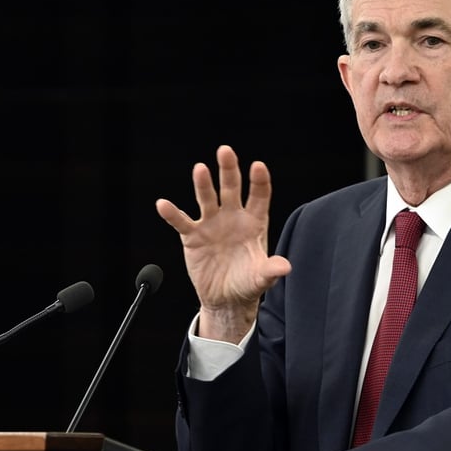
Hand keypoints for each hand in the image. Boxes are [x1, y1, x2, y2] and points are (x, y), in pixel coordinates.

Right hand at [156, 145, 291, 341]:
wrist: (226, 298)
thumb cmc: (248, 283)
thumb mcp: (261, 278)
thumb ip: (271, 270)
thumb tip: (286, 267)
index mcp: (255, 222)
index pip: (259, 196)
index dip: (259, 181)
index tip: (258, 166)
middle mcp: (233, 217)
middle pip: (231, 188)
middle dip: (228, 170)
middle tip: (225, 151)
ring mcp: (212, 224)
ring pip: (207, 198)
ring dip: (203, 184)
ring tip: (200, 169)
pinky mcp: (193, 236)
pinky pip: (181, 222)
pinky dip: (172, 213)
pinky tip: (164, 204)